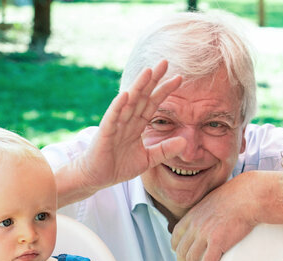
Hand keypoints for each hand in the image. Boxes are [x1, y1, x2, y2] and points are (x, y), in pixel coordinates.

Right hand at [76, 61, 186, 191]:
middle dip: (153, 79)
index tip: (179, 78)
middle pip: (142, 95)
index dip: (165, 90)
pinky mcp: (105, 133)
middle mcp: (127, 120)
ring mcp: (116, 124)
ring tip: (148, 71)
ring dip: (138, 86)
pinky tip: (126, 95)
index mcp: (137, 124)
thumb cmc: (119, 166)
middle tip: (165, 62)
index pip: (153, 103)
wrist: (97, 177)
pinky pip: (113, 117)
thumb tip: (185, 142)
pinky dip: (119, 106)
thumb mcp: (148, 159)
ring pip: (129, 102)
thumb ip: (165, 150)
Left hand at [171, 174, 262, 260]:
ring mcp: (204, 234)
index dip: (178, 250)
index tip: (184, 257)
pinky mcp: (217, 241)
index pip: (176, 237)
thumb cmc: (236, 196)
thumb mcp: (212, 200)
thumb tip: (208, 217)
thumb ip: (205, 211)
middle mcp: (194, 225)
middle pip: (181, 251)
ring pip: (191, 259)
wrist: (249, 196)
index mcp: (192, 216)